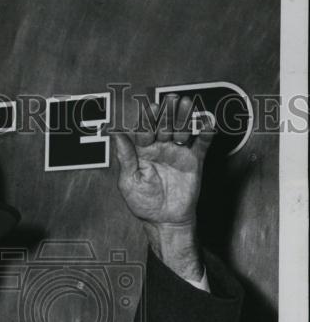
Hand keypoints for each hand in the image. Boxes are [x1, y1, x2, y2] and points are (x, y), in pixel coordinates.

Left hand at [112, 94, 215, 281]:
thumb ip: (125, 156)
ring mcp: (178, 152)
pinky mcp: (194, 160)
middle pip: (165, 124)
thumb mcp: (128, 181)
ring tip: (187, 105)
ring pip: (183, 129)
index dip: (148, 119)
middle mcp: (161, 147)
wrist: (165, 221)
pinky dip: (206, 132)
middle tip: (171, 101)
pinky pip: (201, 144)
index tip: (150, 109)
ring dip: (185, 117)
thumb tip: (115, 134)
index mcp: (142, 151)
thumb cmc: (144, 204)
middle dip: (168, 113)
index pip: (145, 129)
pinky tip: (207, 122)